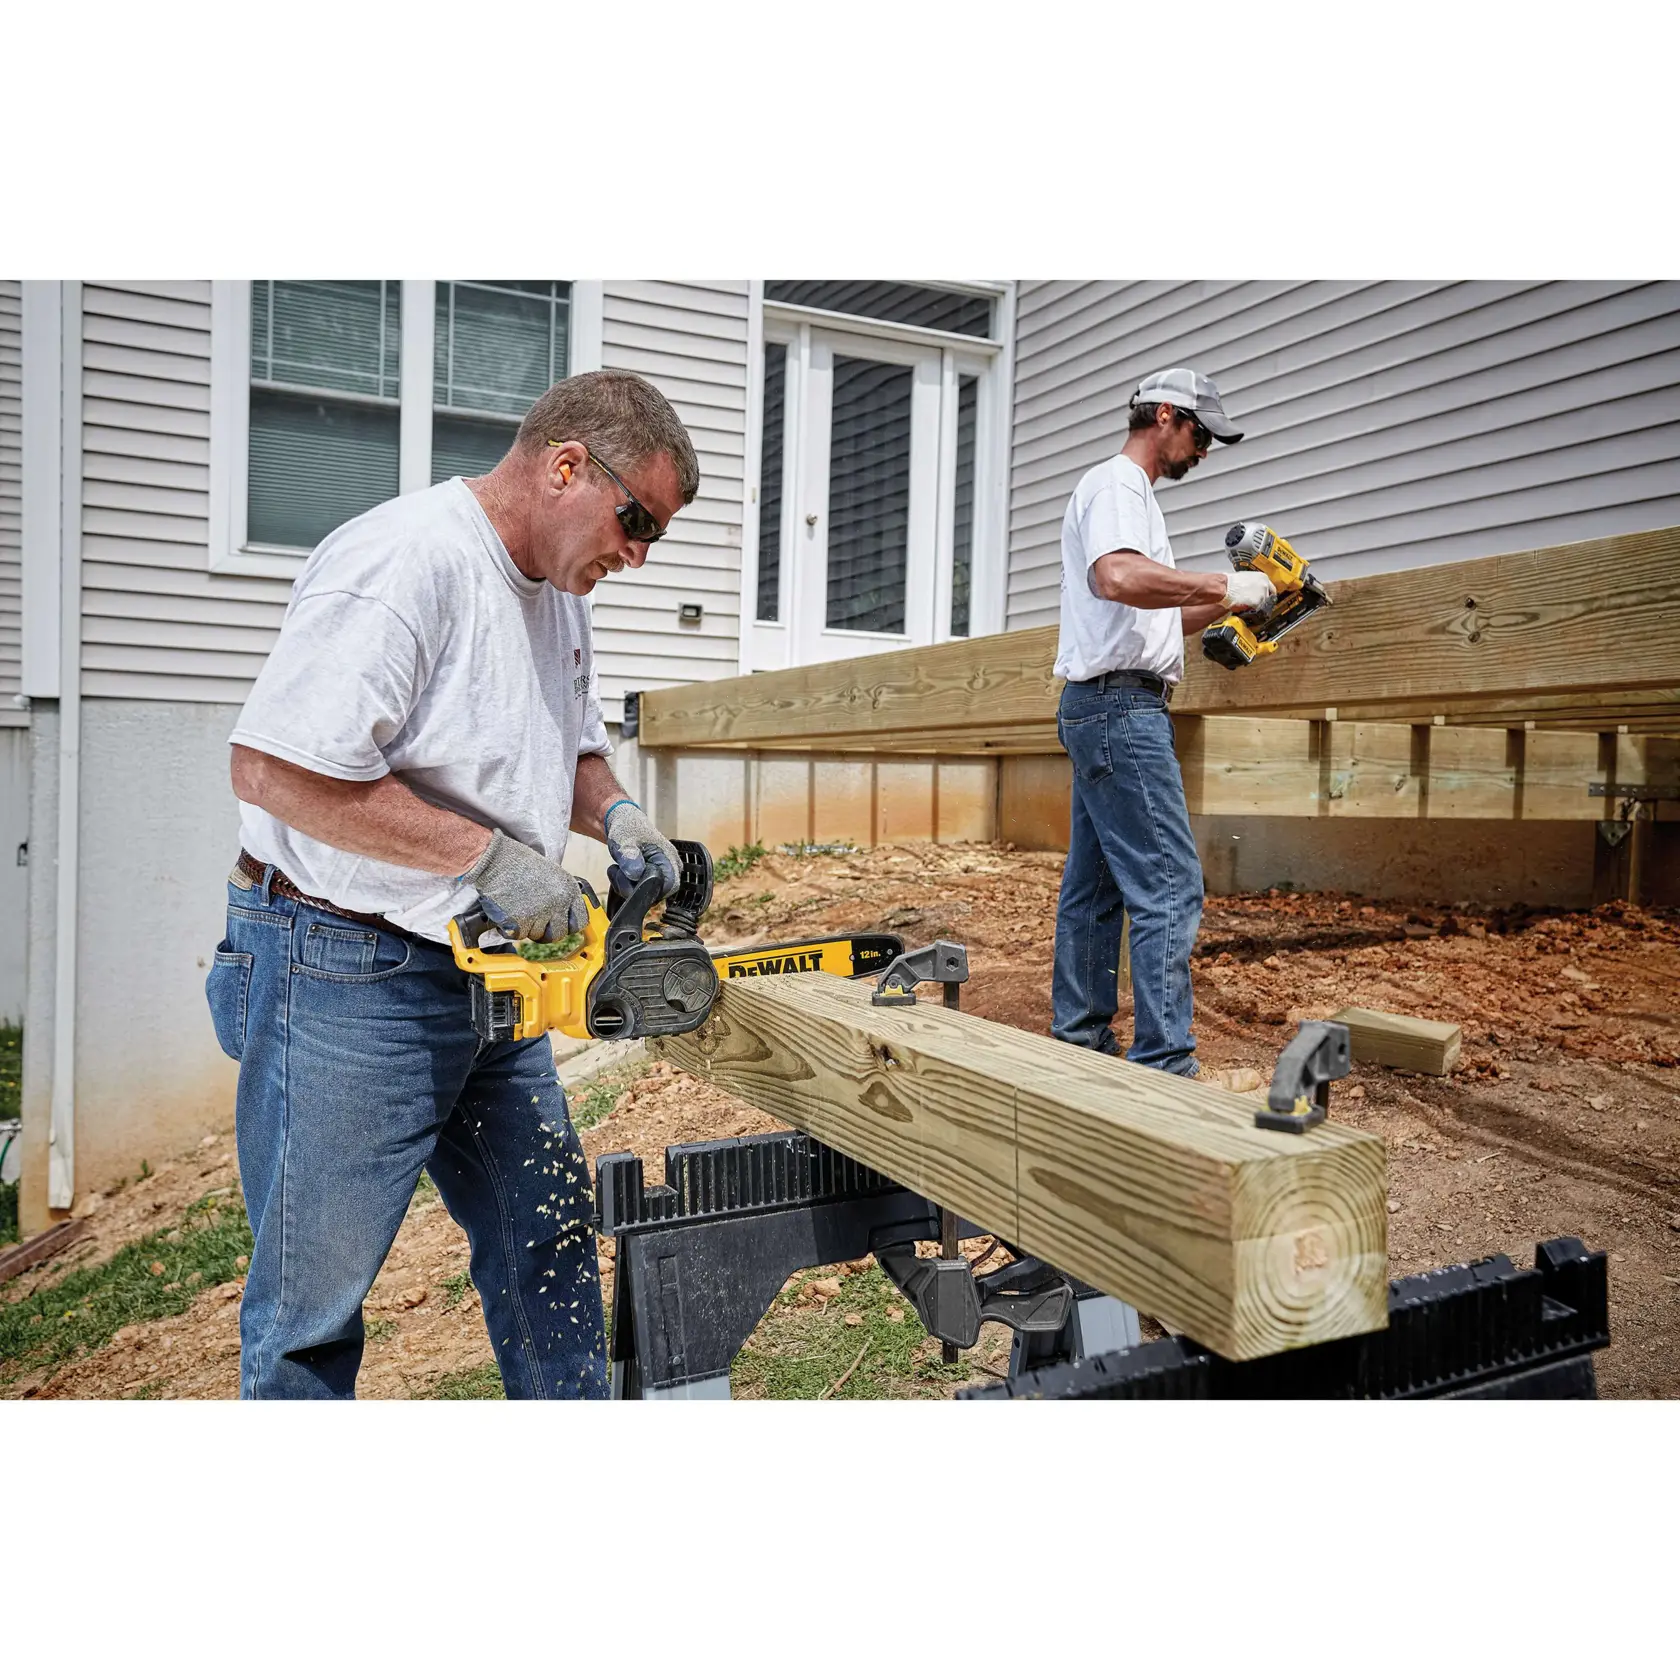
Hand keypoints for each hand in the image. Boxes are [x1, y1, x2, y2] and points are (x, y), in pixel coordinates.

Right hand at [462, 829, 588, 940]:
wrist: (494, 860)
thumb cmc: (519, 863)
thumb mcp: (552, 874)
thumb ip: (561, 896)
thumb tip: (565, 916)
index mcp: (569, 890)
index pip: (581, 922)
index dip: (568, 926)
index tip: (559, 925)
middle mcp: (558, 903)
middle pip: (558, 935)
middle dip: (545, 932)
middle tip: (534, 922)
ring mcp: (539, 913)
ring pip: (536, 935)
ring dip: (526, 927)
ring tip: (517, 907)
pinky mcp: (519, 922)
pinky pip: (518, 935)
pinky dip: (510, 928)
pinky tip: (507, 911)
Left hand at [603, 801, 679, 896]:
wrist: (623, 822)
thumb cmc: (627, 828)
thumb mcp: (624, 841)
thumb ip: (629, 858)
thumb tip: (635, 875)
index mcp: (669, 857)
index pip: (670, 886)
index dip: (650, 889)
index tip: (631, 880)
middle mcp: (670, 865)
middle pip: (658, 893)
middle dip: (635, 888)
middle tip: (620, 872)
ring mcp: (663, 870)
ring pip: (648, 892)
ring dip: (628, 886)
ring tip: (618, 869)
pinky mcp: (653, 874)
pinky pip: (642, 888)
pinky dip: (628, 884)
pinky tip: (621, 872)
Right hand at [1222, 572, 1275, 614]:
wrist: (1225, 587)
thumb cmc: (1231, 582)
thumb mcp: (1246, 578)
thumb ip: (1254, 583)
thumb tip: (1254, 589)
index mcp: (1263, 577)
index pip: (1271, 589)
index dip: (1267, 595)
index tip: (1265, 598)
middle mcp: (1265, 585)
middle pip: (1268, 598)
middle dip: (1262, 601)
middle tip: (1254, 603)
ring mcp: (1262, 595)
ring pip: (1263, 605)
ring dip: (1257, 607)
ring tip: (1247, 606)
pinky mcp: (1257, 603)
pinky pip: (1257, 610)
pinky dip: (1252, 611)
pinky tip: (1246, 608)